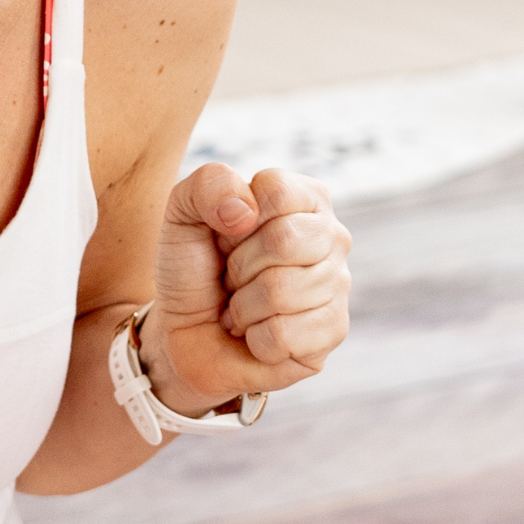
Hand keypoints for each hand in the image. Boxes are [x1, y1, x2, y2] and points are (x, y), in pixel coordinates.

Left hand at [141, 165, 350, 418]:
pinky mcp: (334, 331)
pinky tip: (256, 333)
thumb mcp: (184, 211)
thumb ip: (209, 184)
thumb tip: (244, 212)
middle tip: (231, 276)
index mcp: (304, 196)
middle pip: (284, 241)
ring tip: (241, 305)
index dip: (235, 219)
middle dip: (239, 265)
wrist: (185, 328)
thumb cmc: (194, 264)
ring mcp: (339, 284)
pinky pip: (284, 335)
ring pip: (281, 292)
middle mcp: (331, 235)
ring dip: (242, 306)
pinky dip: (255, 339)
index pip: (277, 191)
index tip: (225, 236)